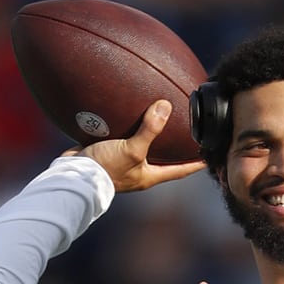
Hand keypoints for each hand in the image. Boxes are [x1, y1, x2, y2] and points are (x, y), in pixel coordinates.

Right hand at [68, 100, 203, 191]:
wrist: (73, 175)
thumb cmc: (105, 169)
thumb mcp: (132, 149)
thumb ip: (150, 129)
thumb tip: (166, 107)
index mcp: (149, 176)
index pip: (181, 170)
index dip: (196, 163)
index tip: (210, 156)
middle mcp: (139, 171)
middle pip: (164, 160)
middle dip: (176, 149)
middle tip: (188, 134)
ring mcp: (123, 164)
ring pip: (143, 149)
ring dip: (151, 137)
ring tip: (160, 120)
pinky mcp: (108, 154)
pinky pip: (123, 140)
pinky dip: (129, 129)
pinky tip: (128, 116)